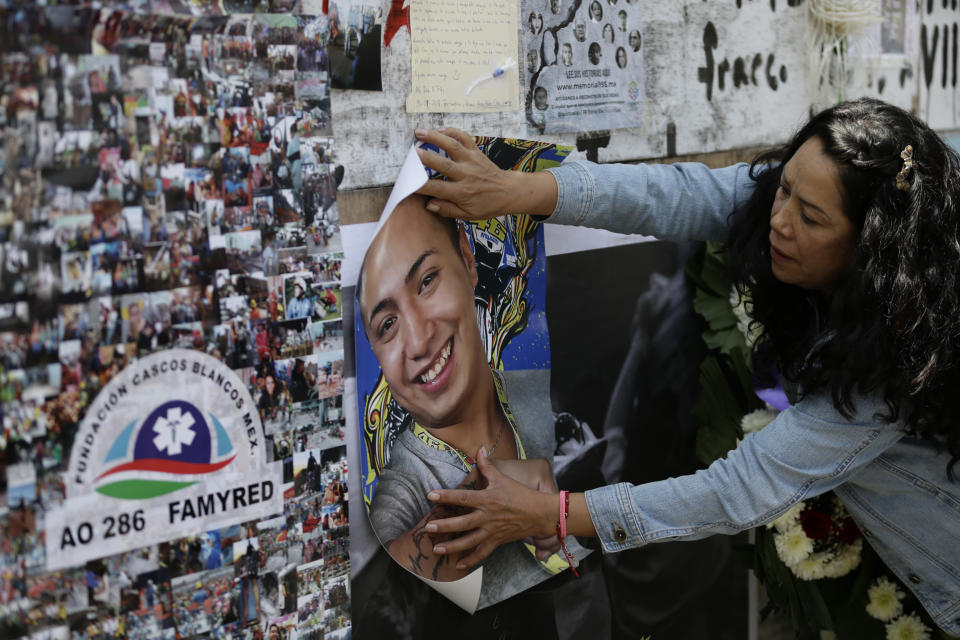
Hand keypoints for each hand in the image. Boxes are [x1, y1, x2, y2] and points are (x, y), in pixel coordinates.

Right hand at [414, 128, 557, 219]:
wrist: (508, 191)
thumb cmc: (487, 204)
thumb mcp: (468, 214)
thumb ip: (447, 209)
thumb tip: (429, 204)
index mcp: (462, 192)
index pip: (437, 188)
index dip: (420, 186)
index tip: (407, 183)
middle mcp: (466, 174)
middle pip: (443, 164)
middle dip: (426, 158)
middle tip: (412, 153)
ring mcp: (471, 160)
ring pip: (452, 146)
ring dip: (435, 137)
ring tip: (419, 132)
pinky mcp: (476, 152)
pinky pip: (463, 138)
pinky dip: (451, 131)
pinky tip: (439, 130)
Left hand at [425, 447, 556, 569]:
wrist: (540, 513)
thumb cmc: (521, 494)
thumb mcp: (503, 478)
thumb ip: (487, 466)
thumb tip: (479, 449)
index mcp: (487, 499)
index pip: (463, 498)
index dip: (446, 496)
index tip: (431, 496)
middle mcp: (487, 517)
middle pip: (462, 523)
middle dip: (444, 526)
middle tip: (428, 528)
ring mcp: (491, 531)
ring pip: (469, 541)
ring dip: (452, 546)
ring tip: (436, 549)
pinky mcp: (497, 541)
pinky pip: (482, 553)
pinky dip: (470, 560)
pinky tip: (457, 565)